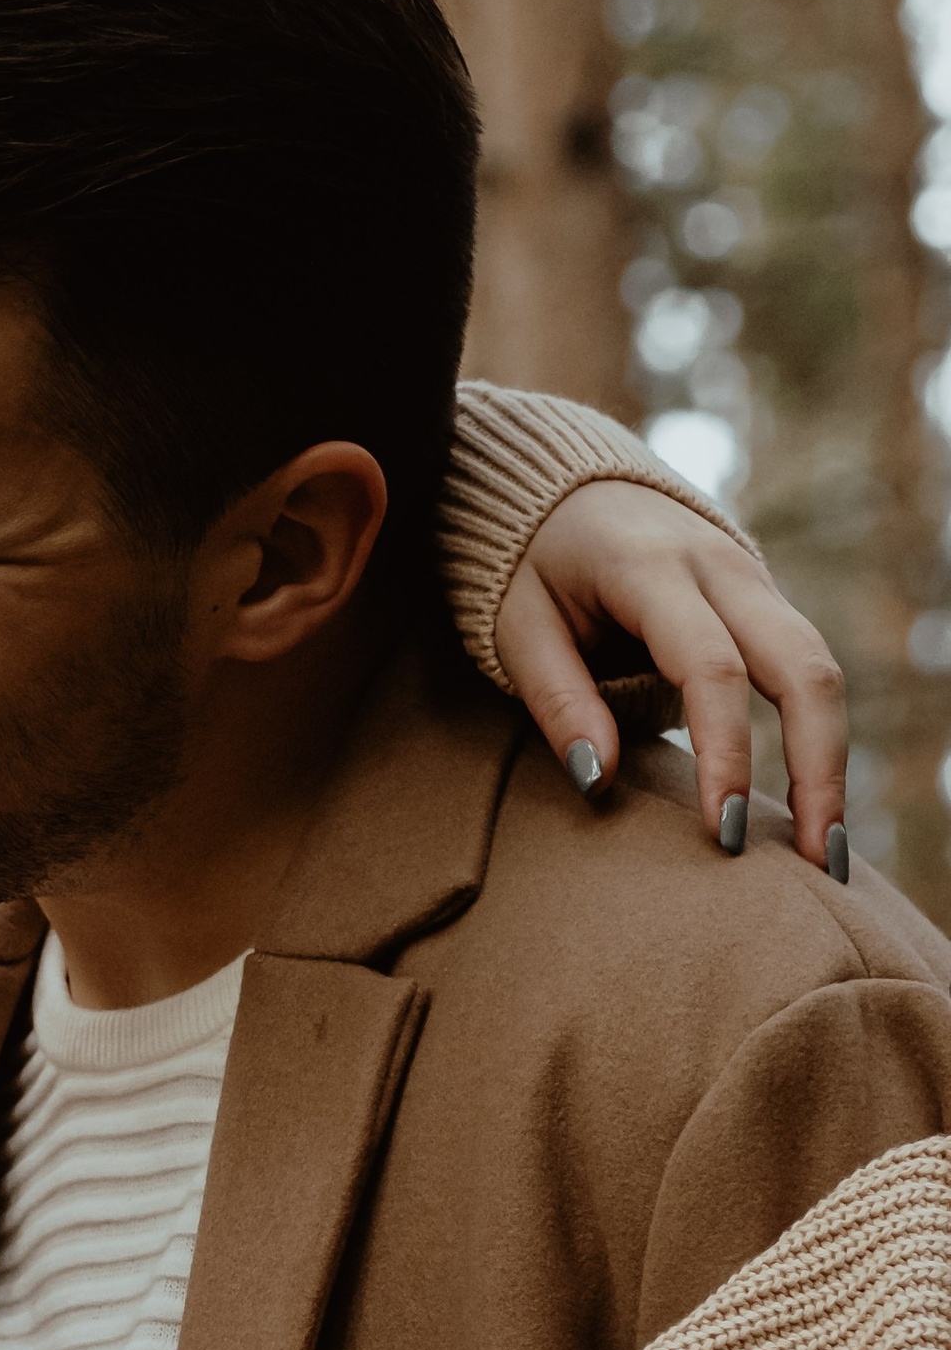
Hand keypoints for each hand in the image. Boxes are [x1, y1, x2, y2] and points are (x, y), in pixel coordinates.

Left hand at [498, 480, 846, 872]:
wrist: (563, 487)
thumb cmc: (530, 563)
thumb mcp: (516, 626)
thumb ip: (558, 701)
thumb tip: (600, 782)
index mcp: (653, 569)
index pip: (712, 670)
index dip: (725, 755)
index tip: (722, 834)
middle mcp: (722, 567)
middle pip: (803, 666)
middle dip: (818, 768)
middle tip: (815, 862)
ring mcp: (752, 580)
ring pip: (820, 668)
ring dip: (831, 762)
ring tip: (825, 853)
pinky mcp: (761, 601)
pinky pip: (805, 669)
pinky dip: (816, 737)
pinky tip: (811, 806)